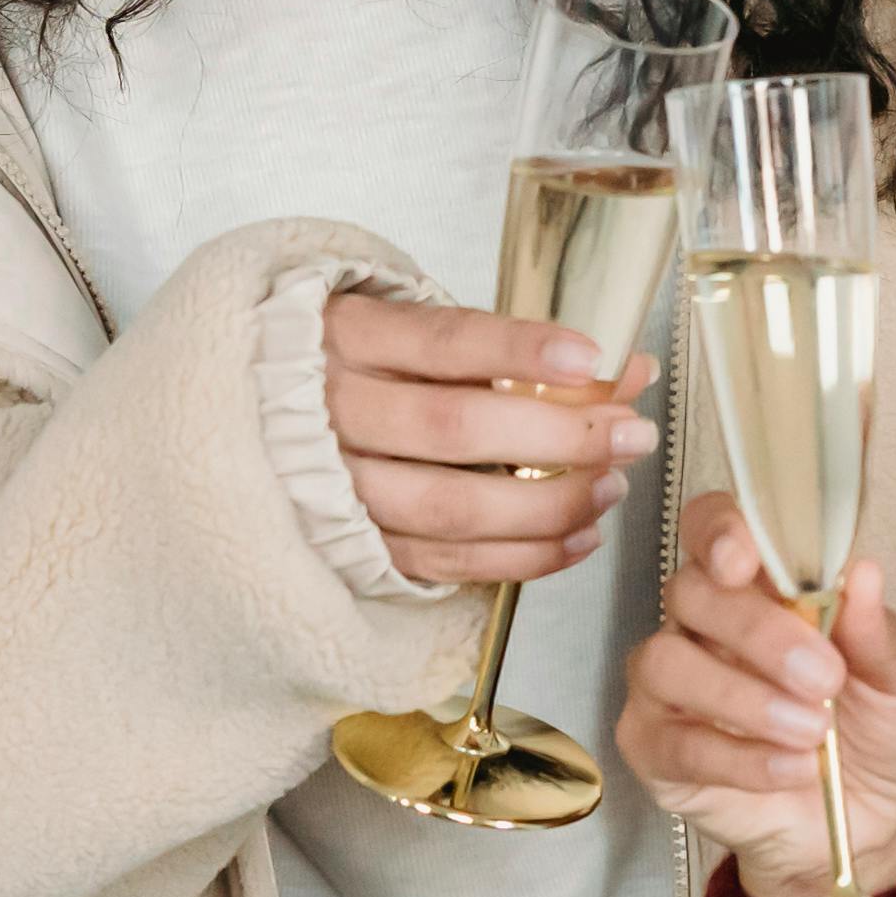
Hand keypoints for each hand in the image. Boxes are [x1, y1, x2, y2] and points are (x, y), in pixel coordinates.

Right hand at [324, 291, 651, 586]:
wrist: (265, 420)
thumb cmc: (368, 370)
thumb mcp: (423, 337)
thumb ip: (521, 355)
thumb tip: (629, 372)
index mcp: (347, 336)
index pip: (442, 341)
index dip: (518, 351)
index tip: (589, 358)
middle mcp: (332, 411)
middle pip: (452, 427)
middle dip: (558, 435)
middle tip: (630, 435)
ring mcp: (337, 486)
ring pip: (449, 506)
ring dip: (546, 504)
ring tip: (608, 487)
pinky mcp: (354, 546)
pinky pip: (445, 561)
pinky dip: (522, 556)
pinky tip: (576, 536)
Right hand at [614, 492, 895, 896]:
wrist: (876, 823)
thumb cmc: (886, 730)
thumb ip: (882, 629)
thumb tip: (862, 572)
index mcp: (766, 585)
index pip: (714, 526)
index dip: (718, 531)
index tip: (745, 561)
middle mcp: (707, 624)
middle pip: (691, 592)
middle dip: (757, 633)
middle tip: (825, 681)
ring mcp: (674, 686)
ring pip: (665, 662)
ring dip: (743, 698)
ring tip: (812, 734)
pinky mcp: (658, 750)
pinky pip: (672, 740)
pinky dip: (736, 756)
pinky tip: (790, 770)